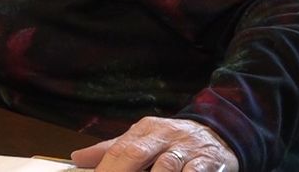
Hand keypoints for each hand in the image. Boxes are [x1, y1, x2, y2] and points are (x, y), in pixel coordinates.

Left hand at [70, 117, 238, 170]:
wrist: (220, 132)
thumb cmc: (172, 141)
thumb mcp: (143, 138)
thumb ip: (112, 149)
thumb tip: (78, 158)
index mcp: (145, 130)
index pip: (119, 149)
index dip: (105, 169)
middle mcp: (164, 136)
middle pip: (137, 154)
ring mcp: (187, 150)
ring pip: (167, 166)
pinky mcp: (211, 162)